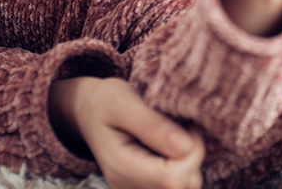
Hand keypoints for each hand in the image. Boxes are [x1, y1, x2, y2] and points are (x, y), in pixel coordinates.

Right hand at [49, 76, 204, 188]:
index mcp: (121, 168)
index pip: (173, 178)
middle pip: (182, 186)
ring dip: (189, 162)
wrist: (88, 110)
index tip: (188, 126)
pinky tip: (171, 147)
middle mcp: (127, 187)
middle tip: (182, 129)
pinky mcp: (144, 187)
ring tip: (175, 137)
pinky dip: (183, 167)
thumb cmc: (105, 102)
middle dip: (192, 157)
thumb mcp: (124, 103)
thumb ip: (152, 125)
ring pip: (184, 187)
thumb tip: (186, 146)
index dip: (192, 152)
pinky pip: (177, 185)